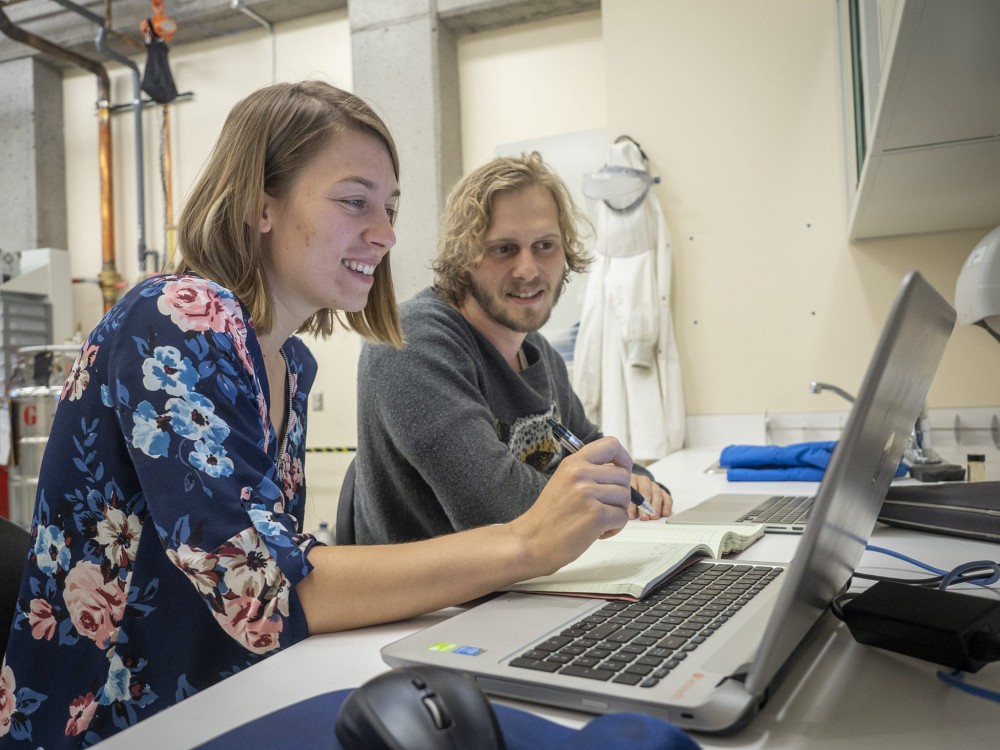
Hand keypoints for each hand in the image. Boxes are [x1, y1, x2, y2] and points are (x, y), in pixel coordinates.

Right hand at [508, 436, 631, 576]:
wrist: (531, 542)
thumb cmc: (548, 517)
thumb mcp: (563, 481)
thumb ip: (588, 472)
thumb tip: (618, 470)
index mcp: (573, 463)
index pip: (611, 445)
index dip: (623, 458)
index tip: (621, 470)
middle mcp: (580, 474)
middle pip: (623, 475)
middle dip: (619, 494)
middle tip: (602, 507)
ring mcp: (588, 493)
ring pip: (625, 497)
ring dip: (616, 512)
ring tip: (596, 521)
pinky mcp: (596, 515)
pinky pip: (622, 516)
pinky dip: (614, 528)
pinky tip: (597, 532)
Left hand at [629, 474, 672, 519]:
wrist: (638, 491)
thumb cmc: (628, 497)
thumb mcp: (624, 499)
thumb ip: (625, 505)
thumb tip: (625, 516)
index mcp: (631, 480)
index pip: (632, 490)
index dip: (632, 504)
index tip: (631, 516)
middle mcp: (644, 481)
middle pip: (645, 491)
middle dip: (645, 506)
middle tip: (644, 517)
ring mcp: (654, 486)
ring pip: (657, 494)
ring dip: (656, 507)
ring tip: (653, 517)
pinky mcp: (663, 492)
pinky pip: (667, 498)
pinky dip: (667, 506)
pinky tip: (665, 514)